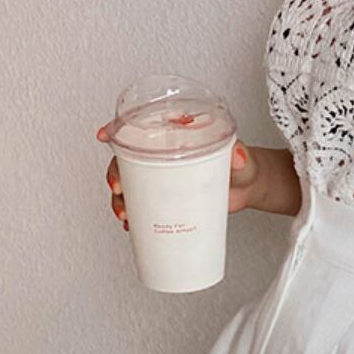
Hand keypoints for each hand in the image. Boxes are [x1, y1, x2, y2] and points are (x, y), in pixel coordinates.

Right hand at [95, 124, 262, 229]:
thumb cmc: (241, 165)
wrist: (248, 188)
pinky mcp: (168, 200)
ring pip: (130, 186)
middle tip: (118, 189)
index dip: (118, 130)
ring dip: (119, 199)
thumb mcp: (240, 157)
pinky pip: (142, 206)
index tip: (105, 135)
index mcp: (176, 137)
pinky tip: (129, 224)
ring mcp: (163, 179)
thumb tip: (238, 157)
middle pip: (127, 159)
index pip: (141, 128)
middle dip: (114, 173)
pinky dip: (132, 216)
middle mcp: (164, 156)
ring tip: (125, 214)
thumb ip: (239, 155)